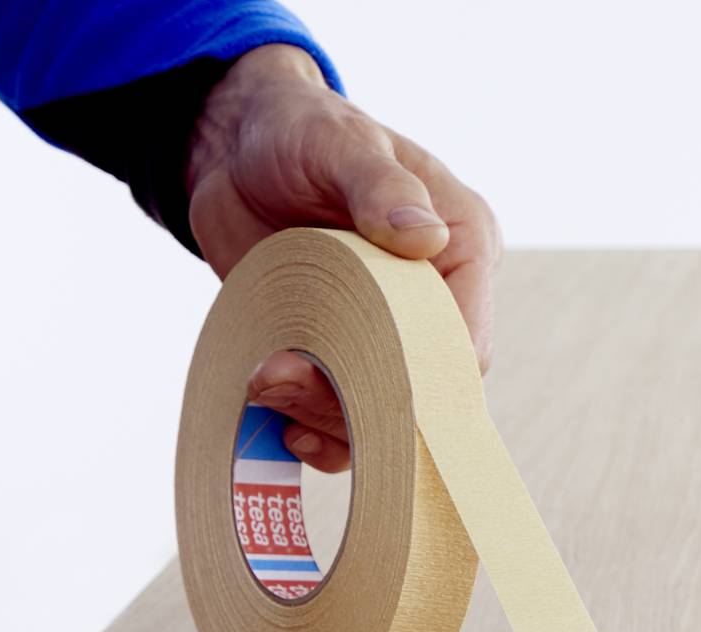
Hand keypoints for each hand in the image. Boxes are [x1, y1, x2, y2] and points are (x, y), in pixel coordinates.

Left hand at [186, 43, 500, 471]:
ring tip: (267, 387)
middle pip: (424, 393)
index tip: (362, 376)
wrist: (234, 148)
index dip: (423, 376)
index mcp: (462, 247)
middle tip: (285, 377)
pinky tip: (281, 423)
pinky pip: (344, 417)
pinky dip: (315, 434)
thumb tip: (426, 238)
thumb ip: (381, 188)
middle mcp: (433, 302)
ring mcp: (384, 333)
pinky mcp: (339, 351)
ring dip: (328, 422)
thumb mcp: (337, 143)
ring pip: (383, 416)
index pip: (466, 343)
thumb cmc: (299, 128)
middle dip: (360, 403)